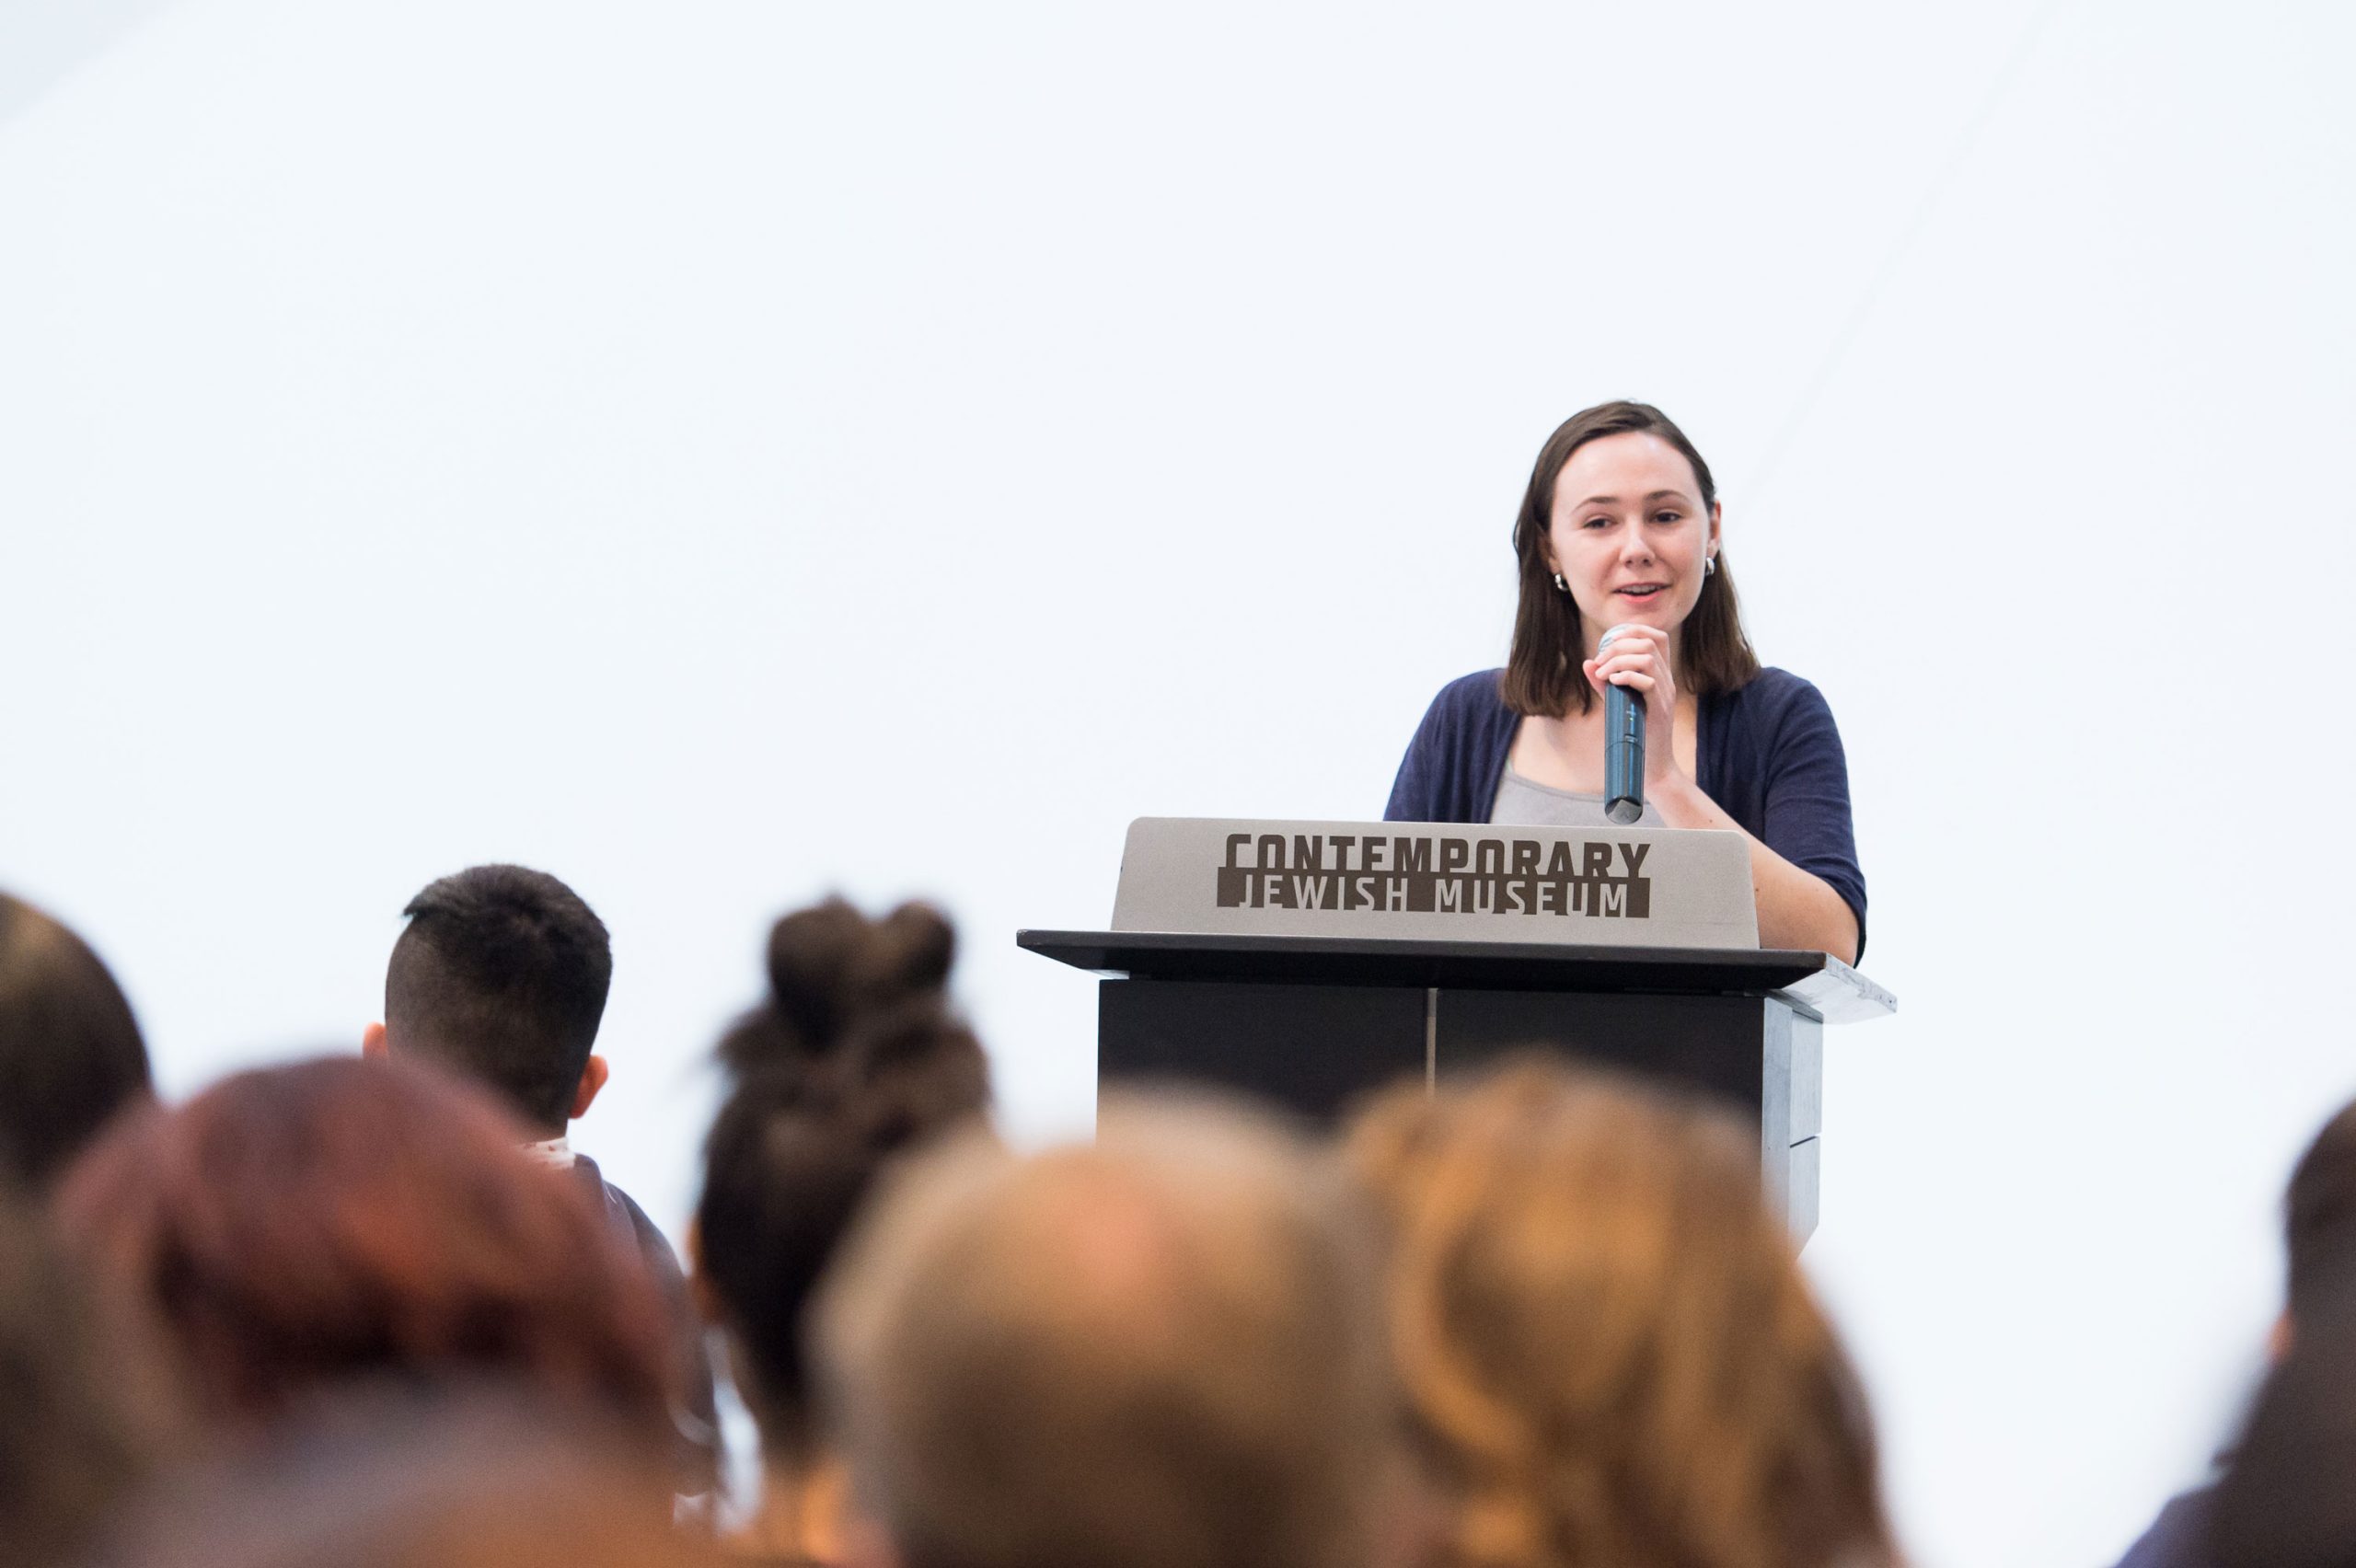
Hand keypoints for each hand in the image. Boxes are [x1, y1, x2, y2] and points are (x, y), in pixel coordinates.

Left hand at [1583, 623, 1680, 785]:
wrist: (1653, 767)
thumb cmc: (1635, 735)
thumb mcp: (1616, 702)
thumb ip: (1603, 682)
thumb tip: (1587, 662)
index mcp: (1660, 676)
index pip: (1657, 637)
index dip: (1633, 630)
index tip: (1610, 643)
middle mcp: (1666, 681)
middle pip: (1650, 642)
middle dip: (1619, 646)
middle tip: (1600, 662)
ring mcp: (1665, 694)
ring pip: (1648, 658)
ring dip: (1619, 661)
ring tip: (1604, 675)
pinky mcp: (1659, 709)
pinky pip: (1647, 682)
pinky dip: (1626, 677)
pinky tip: (1613, 684)